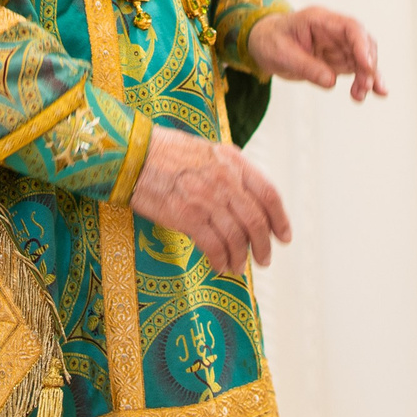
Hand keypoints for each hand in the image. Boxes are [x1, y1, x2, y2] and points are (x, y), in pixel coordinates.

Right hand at [126, 126, 288, 274]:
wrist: (132, 155)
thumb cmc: (164, 151)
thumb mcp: (205, 149)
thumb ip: (228, 168)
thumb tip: (244, 189)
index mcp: (233, 162)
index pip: (269, 194)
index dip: (280, 219)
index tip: (283, 237)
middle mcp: (225, 180)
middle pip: (256, 221)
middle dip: (263, 246)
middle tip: (264, 260)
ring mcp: (207, 200)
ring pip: (237, 237)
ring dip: (241, 258)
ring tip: (238, 268)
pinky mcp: (187, 217)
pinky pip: (214, 246)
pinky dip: (220, 260)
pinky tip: (219, 266)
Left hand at [247, 6, 387, 101]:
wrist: (262, 43)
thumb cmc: (270, 41)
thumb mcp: (281, 54)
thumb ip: (306, 66)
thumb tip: (331, 82)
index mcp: (320, 20)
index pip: (350, 27)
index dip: (362, 45)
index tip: (366, 65)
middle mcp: (334, 30)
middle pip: (362, 43)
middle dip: (368, 65)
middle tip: (365, 86)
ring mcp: (338, 45)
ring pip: (363, 58)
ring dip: (368, 76)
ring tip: (360, 95)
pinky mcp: (338, 59)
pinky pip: (357, 69)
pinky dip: (364, 81)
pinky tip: (370, 93)